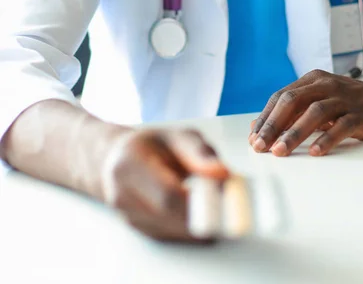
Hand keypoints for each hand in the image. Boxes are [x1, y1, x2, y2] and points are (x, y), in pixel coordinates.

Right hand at [100, 128, 228, 241]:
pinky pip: (171, 237)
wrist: (117, 159)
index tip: (228, 205)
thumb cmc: (152, 145)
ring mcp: (127, 217)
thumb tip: (223, 174)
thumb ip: (200, 153)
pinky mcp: (138, 231)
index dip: (201, 205)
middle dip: (206, 218)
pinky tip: (201, 213)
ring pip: (173, 232)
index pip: (168, 195)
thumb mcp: (177, 136)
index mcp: (129, 164)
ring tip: (217, 203)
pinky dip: (190, 228)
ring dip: (200, 224)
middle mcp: (122, 195)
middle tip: (234, 210)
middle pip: (171, 219)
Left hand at [249, 70, 362, 156]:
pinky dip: (326, 138)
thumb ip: (291, 112)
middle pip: (293, 101)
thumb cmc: (347, 102)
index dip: (265, 117)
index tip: (253, 138)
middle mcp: (325, 85)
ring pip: (314, 112)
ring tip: (280, 151)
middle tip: (261, 146)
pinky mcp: (360, 113)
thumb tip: (258, 127)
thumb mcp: (317, 101)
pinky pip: (341, 125)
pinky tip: (314, 151)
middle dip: (273, 125)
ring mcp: (344, 98)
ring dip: (294, 133)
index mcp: (312, 80)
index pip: (281, 97)